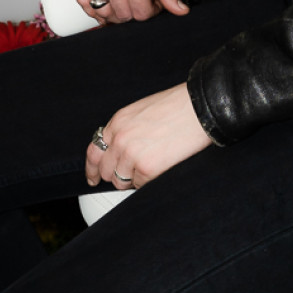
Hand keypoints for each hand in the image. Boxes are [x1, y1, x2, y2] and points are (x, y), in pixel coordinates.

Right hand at [76, 0, 189, 24]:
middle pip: (123, 14)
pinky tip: (104, 5)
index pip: (142, 12)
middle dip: (137, 11)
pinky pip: (82, 0)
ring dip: (116, 12)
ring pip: (101, 12)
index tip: (157, 2)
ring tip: (126, 1)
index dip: (154, 11)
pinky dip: (93, 8)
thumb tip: (179, 9)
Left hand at [86, 84, 210, 188]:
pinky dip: (150, 180)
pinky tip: (162, 166)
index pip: (94, 152)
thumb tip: (119, 151)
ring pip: (122, 181)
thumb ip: (126, 129)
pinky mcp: (147, 169)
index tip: (93, 178)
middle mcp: (120, 139)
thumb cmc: (178, 107)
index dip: (92, 168)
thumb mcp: (141, 111)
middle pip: (106, 171)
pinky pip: (140, 185)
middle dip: (117, 174)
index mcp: (118, 123)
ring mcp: (131, 155)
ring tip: (153, 164)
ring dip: (134, 178)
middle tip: (134, 171)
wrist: (199, 108)